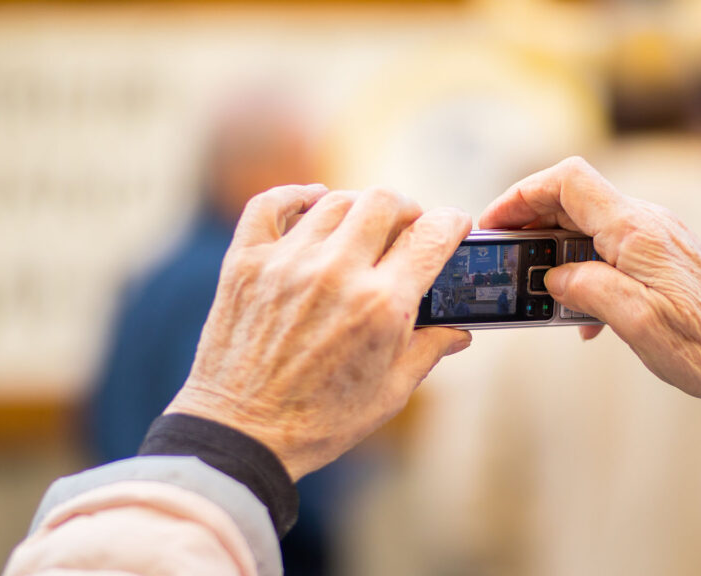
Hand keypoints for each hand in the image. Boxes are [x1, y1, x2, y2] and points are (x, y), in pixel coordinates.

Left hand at [166, 184, 472, 479]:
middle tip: (408, 227)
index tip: (454, 225)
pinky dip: (295, 195)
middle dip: (408, 208)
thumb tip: (460, 331)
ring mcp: (287, 263)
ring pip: (335, 201)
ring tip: (363, 228)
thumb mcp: (390, 392)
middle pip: (385, 201)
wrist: (241, 436)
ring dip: (359, 208)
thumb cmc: (320, 422)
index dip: (453, 223)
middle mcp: (336, 273)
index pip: (431, 236)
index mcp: (382, 306)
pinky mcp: (245, 263)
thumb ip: (429, 350)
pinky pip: (271, 204)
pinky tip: (312, 201)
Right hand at [479, 157, 700, 401]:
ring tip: (536, 291)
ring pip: (588, 225)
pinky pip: (608, 249)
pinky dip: (582, 270)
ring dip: (555, 252)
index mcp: (636, 230)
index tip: (496, 222)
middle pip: (573, 199)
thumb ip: (588, 290)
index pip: (568, 181)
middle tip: (504, 255)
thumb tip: (554, 278)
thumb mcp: (638, 323)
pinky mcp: (660, 259)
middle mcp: (646, 223)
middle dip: (531, 222)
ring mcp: (654, 239)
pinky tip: (580, 313)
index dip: (523, 193)